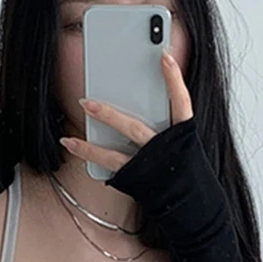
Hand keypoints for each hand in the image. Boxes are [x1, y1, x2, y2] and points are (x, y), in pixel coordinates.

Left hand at [60, 50, 192, 172]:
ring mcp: (148, 165)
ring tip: (77, 117)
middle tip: (87, 100)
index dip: (174, 79)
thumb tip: (144, 100)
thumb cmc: (183, 170)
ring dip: (92, 136)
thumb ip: (167, 122)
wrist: (191, 205)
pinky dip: (87, 152)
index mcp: (183, 136)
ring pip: (116, 150)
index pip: (181, 102)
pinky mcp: (135, 178)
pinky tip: (71, 143)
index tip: (164, 56)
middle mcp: (165, 150)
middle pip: (135, 128)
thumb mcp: (183, 143)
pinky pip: (108, 163)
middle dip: (109, 114)